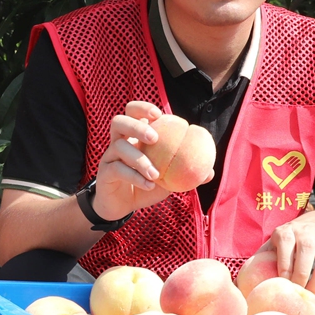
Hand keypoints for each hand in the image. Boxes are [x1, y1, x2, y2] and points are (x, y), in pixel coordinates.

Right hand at [88, 101, 177, 221]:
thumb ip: (185, 172)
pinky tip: (149, 185)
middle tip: (154, 138)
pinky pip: (118, 169)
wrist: (122, 206)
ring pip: (119, 146)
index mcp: (134, 136)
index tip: (159, 114)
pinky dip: (135, 177)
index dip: (143, 108)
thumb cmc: (145, 185)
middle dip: (137, 126)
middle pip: (119, 121)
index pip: (132, 111)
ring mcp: (109, 156)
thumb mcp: (167, 178)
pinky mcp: (104, 173)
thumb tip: (210, 172)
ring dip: (139, 159)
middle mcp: (119, 141)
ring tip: (156, 174)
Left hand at [258, 209, 314, 294]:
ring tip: (309, 298)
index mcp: (286, 231)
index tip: (282, 284)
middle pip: (305, 253)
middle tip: (295, 294)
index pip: (286, 246)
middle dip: (300, 276)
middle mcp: (306, 233)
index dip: (284, 266)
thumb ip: (260, 260)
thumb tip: (239, 285)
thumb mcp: (275, 243)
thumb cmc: (290, 242)